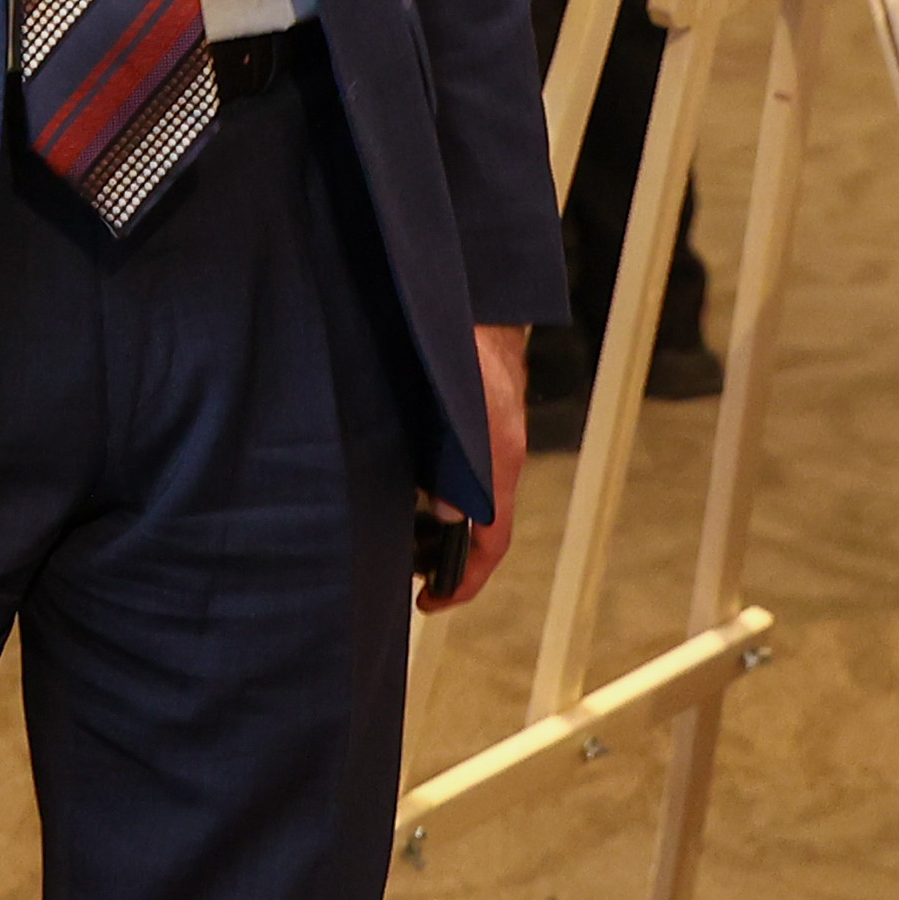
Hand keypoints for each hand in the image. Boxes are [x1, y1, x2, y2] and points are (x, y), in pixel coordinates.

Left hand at [418, 325, 531, 617]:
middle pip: (481, 527)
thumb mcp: (463, 409)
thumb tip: (448, 515)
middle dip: (444, 557)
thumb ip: (457, 465)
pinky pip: (461, 473)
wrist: (479, 298)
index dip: (463, 580)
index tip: (430, 601)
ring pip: (468, 501)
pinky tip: (403, 484)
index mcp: (500, 463)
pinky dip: (437, 492)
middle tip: (405, 570)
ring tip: (398, 535)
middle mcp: (500, 459)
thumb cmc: (465, 346)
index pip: (491, 542)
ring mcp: (490, 442)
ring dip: (437, 525)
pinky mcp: (475, 424)